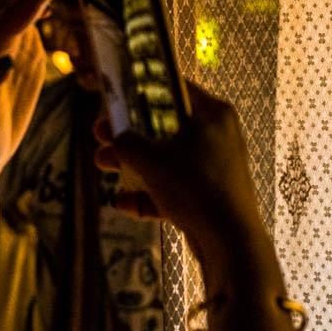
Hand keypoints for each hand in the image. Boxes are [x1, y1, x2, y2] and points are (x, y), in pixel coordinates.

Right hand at [93, 81, 265, 245]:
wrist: (230, 241)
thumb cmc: (194, 186)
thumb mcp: (152, 160)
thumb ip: (128, 143)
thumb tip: (115, 136)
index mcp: (213, 114)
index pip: (175, 89)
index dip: (142, 91)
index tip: (116, 98)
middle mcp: (219, 135)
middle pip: (167, 126)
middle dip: (130, 134)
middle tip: (101, 134)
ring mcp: (216, 166)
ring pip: (169, 158)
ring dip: (135, 163)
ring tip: (102, 164)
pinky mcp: (211, 194)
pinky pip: (177, 187)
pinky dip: (151, 193)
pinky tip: (124, 203)